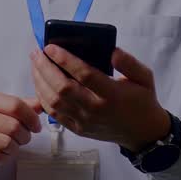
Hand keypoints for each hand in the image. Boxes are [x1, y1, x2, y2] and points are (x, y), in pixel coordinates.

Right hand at [0, 91, 43, 169]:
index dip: (31, 117)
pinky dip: (5, 157)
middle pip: (13, 126)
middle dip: (25, 136)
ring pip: (6, 143)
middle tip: (23, 139)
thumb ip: (16, 106)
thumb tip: (41, 104)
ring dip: (15, 148)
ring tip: (12, 147)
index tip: (36, 126)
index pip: (15, 104)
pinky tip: (2, 154)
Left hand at [29, 44, 168, 150]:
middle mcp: (95, 109)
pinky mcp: (78, 129)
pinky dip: (42, 98)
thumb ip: (129, 63)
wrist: (142, 133)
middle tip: (37, 52)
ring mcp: (84, 121)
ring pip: (54, 102)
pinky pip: (54, 114)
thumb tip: (111, 51)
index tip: (51, 47)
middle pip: (62, 88)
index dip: (65, 60)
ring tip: (35, 64)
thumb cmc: (143, 100)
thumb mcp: (145, 77)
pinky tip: (40, 83)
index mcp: (112, 95)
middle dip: (45, 68)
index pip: (84, 75)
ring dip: (40, 82)